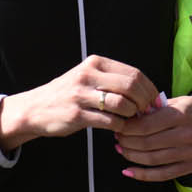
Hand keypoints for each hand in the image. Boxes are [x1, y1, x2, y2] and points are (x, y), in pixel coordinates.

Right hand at [0, 55, 158, 152]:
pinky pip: (109, 121)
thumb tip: (146, 91)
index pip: (133, 73)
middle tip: (148, 113)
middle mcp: (88, 75)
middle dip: (145, 102)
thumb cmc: (67, 94)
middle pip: (131, 86)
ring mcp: (81, 95)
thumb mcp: (87, 77)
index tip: (156, 101)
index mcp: (94, 63)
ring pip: (122, 104)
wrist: (35, 109)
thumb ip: (112, 80)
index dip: (150, 89)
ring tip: (132, 120)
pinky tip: (119, 128)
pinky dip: (120, 126)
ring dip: (133, 115)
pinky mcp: (77, 115)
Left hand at [114, 96, 191, 181]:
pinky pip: (162, 175)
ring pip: (152, 159)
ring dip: (131, 156)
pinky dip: (143, 175)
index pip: (146, 125)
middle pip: (147, 143)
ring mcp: (188, 153)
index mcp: (180, 115)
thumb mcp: (178, 102)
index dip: (128, 128)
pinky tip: (129, 171)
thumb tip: (131, 116)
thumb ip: (156, 109)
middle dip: (126, 141)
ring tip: (121, 150)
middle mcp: (185, 135)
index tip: (120, 125)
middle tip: (117, 138)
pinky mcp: (189, 167)